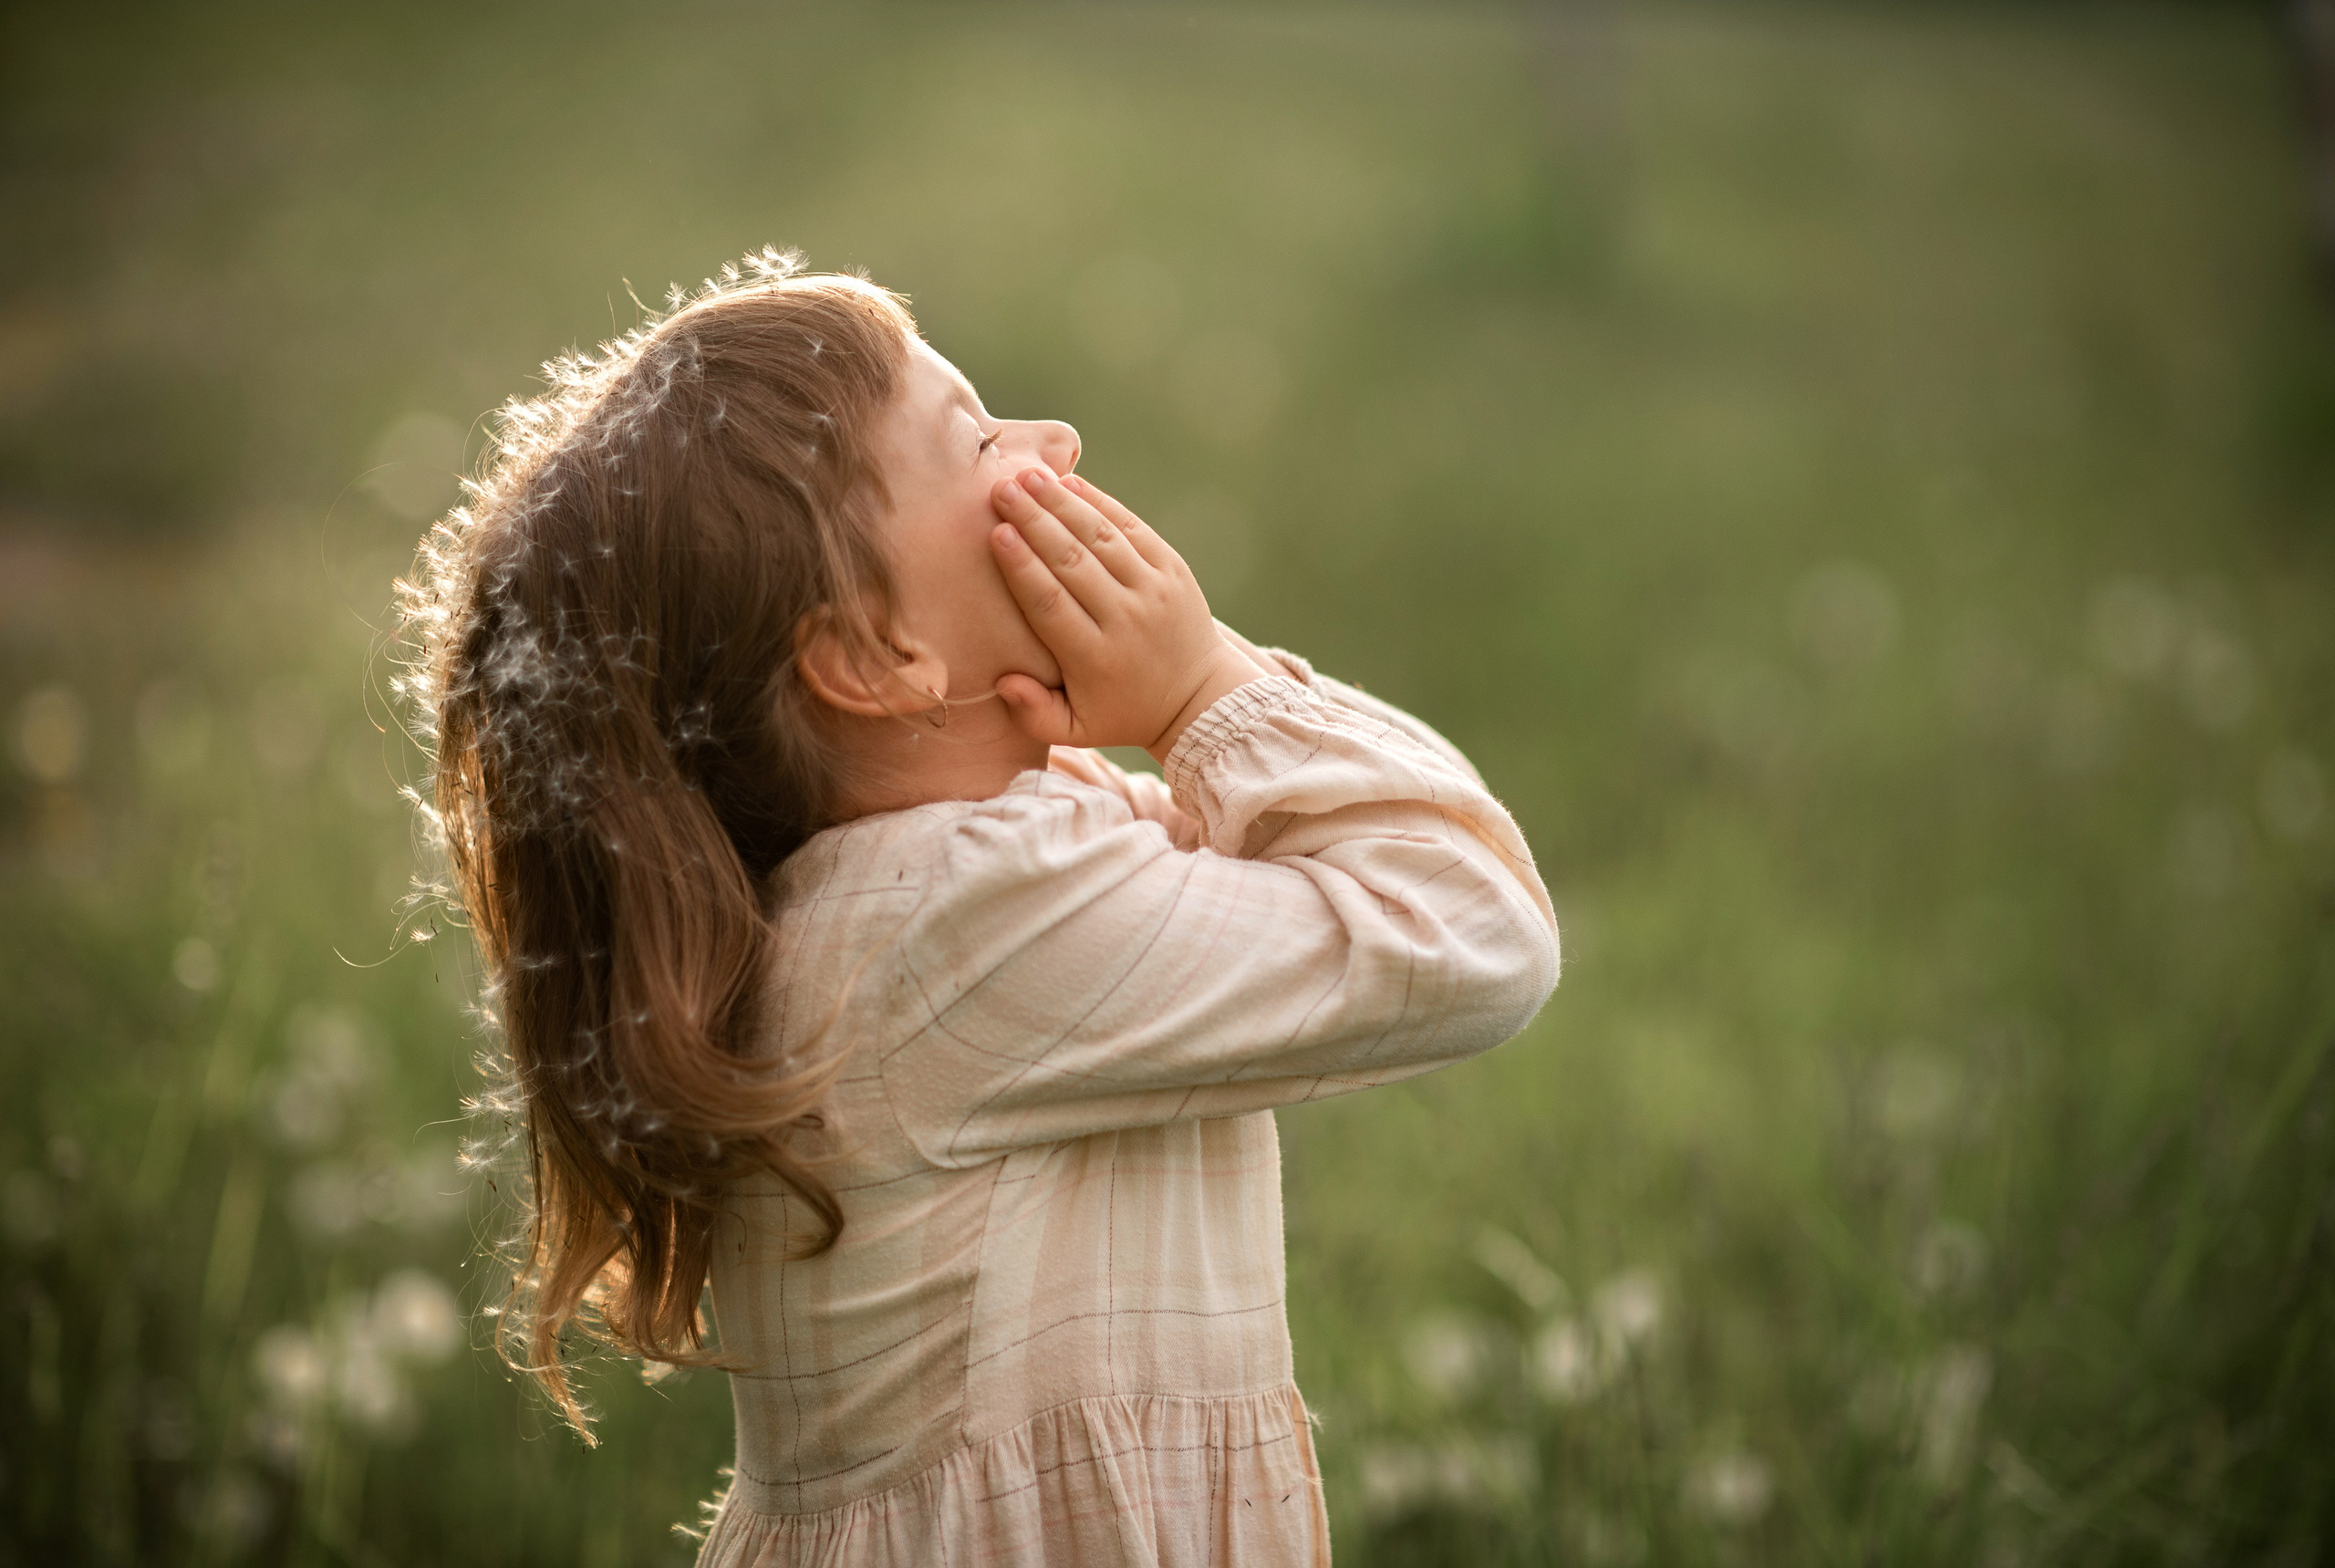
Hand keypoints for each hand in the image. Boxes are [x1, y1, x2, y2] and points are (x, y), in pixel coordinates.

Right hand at [988, 468, 1269, 760]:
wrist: (1197, 698)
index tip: (997, 535)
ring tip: (1028, 477)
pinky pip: (1133, 529)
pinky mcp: (1173, 570)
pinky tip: (1070, 483)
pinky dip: (1102, 503)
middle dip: (1035, 522)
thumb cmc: (1122, 711)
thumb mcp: (1076, 731)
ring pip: (1102, 538)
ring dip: (1063, 503)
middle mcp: (1126, 619)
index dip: (1023, 568)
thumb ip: (1034, 714)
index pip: (1052, 605)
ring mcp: (1154, 590)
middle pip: (1073, 562)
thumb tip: (1004, 681)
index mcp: (1096, 659)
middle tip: (1001, 490)